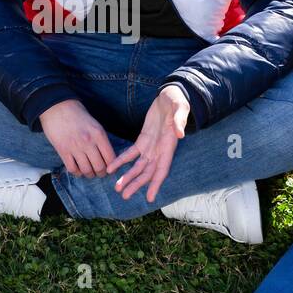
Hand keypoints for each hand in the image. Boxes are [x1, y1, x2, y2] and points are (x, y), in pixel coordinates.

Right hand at [39, 99, 115, 176]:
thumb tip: (108, 157)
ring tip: (89, 172)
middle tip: (99, 172)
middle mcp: (88, 142)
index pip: (111, 158)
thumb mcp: (94, 124)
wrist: (57, 107)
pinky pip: (72, 169)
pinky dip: (77, 172)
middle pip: (100, 167)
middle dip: (101, 173)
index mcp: (99, 134)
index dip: (112, 167)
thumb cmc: (77, 115)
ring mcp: (75, 147)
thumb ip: (101, 140)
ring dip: (89, 174)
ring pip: (87, 170)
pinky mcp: (63, 150)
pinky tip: (78, 169)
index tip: (109, 168)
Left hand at [105, 84, 189, 202]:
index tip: (149, 197)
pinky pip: (130, 153)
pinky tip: (111, 168)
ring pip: (138, 166)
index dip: (155, 184)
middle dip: (136, 184)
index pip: (162, 170)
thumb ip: (180, 120)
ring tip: (117, 188)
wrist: (169, 94)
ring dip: (128, 177)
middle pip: (147, 172)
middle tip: (124, 196)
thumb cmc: (177, 101)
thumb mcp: (181, 108)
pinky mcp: (143, 139)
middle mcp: (160, 150)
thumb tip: (180, 133)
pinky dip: (121, 161)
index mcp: (169, 146)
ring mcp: (150, 146)